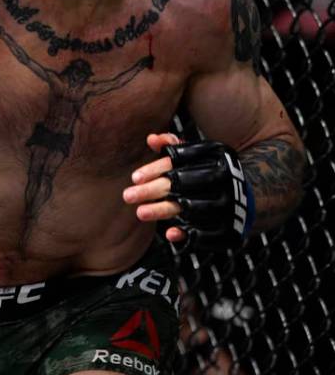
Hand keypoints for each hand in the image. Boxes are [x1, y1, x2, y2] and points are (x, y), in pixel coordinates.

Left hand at [125, 133, 253, 249]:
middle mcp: (226, 178)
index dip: (155, 169)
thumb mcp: (196, 153)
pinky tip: (170, 233)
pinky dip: (190, 234)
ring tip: (140, 212)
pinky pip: (209, 233)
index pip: (179, 160)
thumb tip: (151, 139)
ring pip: (191, 208)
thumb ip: (174, 145)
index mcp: (217, 155)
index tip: (134, 178)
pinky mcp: (233, 226)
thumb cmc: (209, 169)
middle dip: (153, 190)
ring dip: (163, 211)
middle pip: (182, 184)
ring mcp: (232, 203)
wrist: (247, 193)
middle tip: (127, 196)